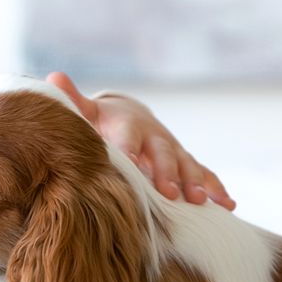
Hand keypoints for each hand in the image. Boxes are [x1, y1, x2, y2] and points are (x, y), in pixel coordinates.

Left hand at [46, 71, 235, 209]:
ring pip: (188, 165)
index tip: (130, 164)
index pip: (128, 138)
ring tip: (199, 201)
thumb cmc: (101, 122)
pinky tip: (228, 205)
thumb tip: (53, 77)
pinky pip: (206, 175)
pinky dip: (217, 189)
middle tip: (168, 193)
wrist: (127, 115)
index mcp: (128, 126)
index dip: (129, 150)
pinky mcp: (186, 163)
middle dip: (167, 173)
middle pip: (163, 155)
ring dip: (195, 182)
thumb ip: (72, 100)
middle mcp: (154, 138)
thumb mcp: (86, 112)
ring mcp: (173, 151)